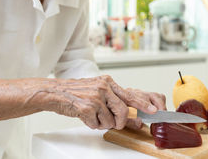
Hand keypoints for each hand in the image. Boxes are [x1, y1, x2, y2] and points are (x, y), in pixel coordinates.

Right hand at [46, 75, 165, 129]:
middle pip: (122, 110)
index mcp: (108, 82)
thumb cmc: (76, 94)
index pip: (129, 95)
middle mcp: (103, 87)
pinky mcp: (86, 107)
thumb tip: (135, 118)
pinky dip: (91, 124)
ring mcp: (95, 97)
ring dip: (101, 123)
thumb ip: (115, 104)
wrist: (54, 92)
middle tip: (114, 123)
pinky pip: (96, 124)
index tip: (153, 110)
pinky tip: (84, 115)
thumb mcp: (97, 93)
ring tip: (92, 115)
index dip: (142, 104)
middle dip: (120, 121)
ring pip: (109, 120)